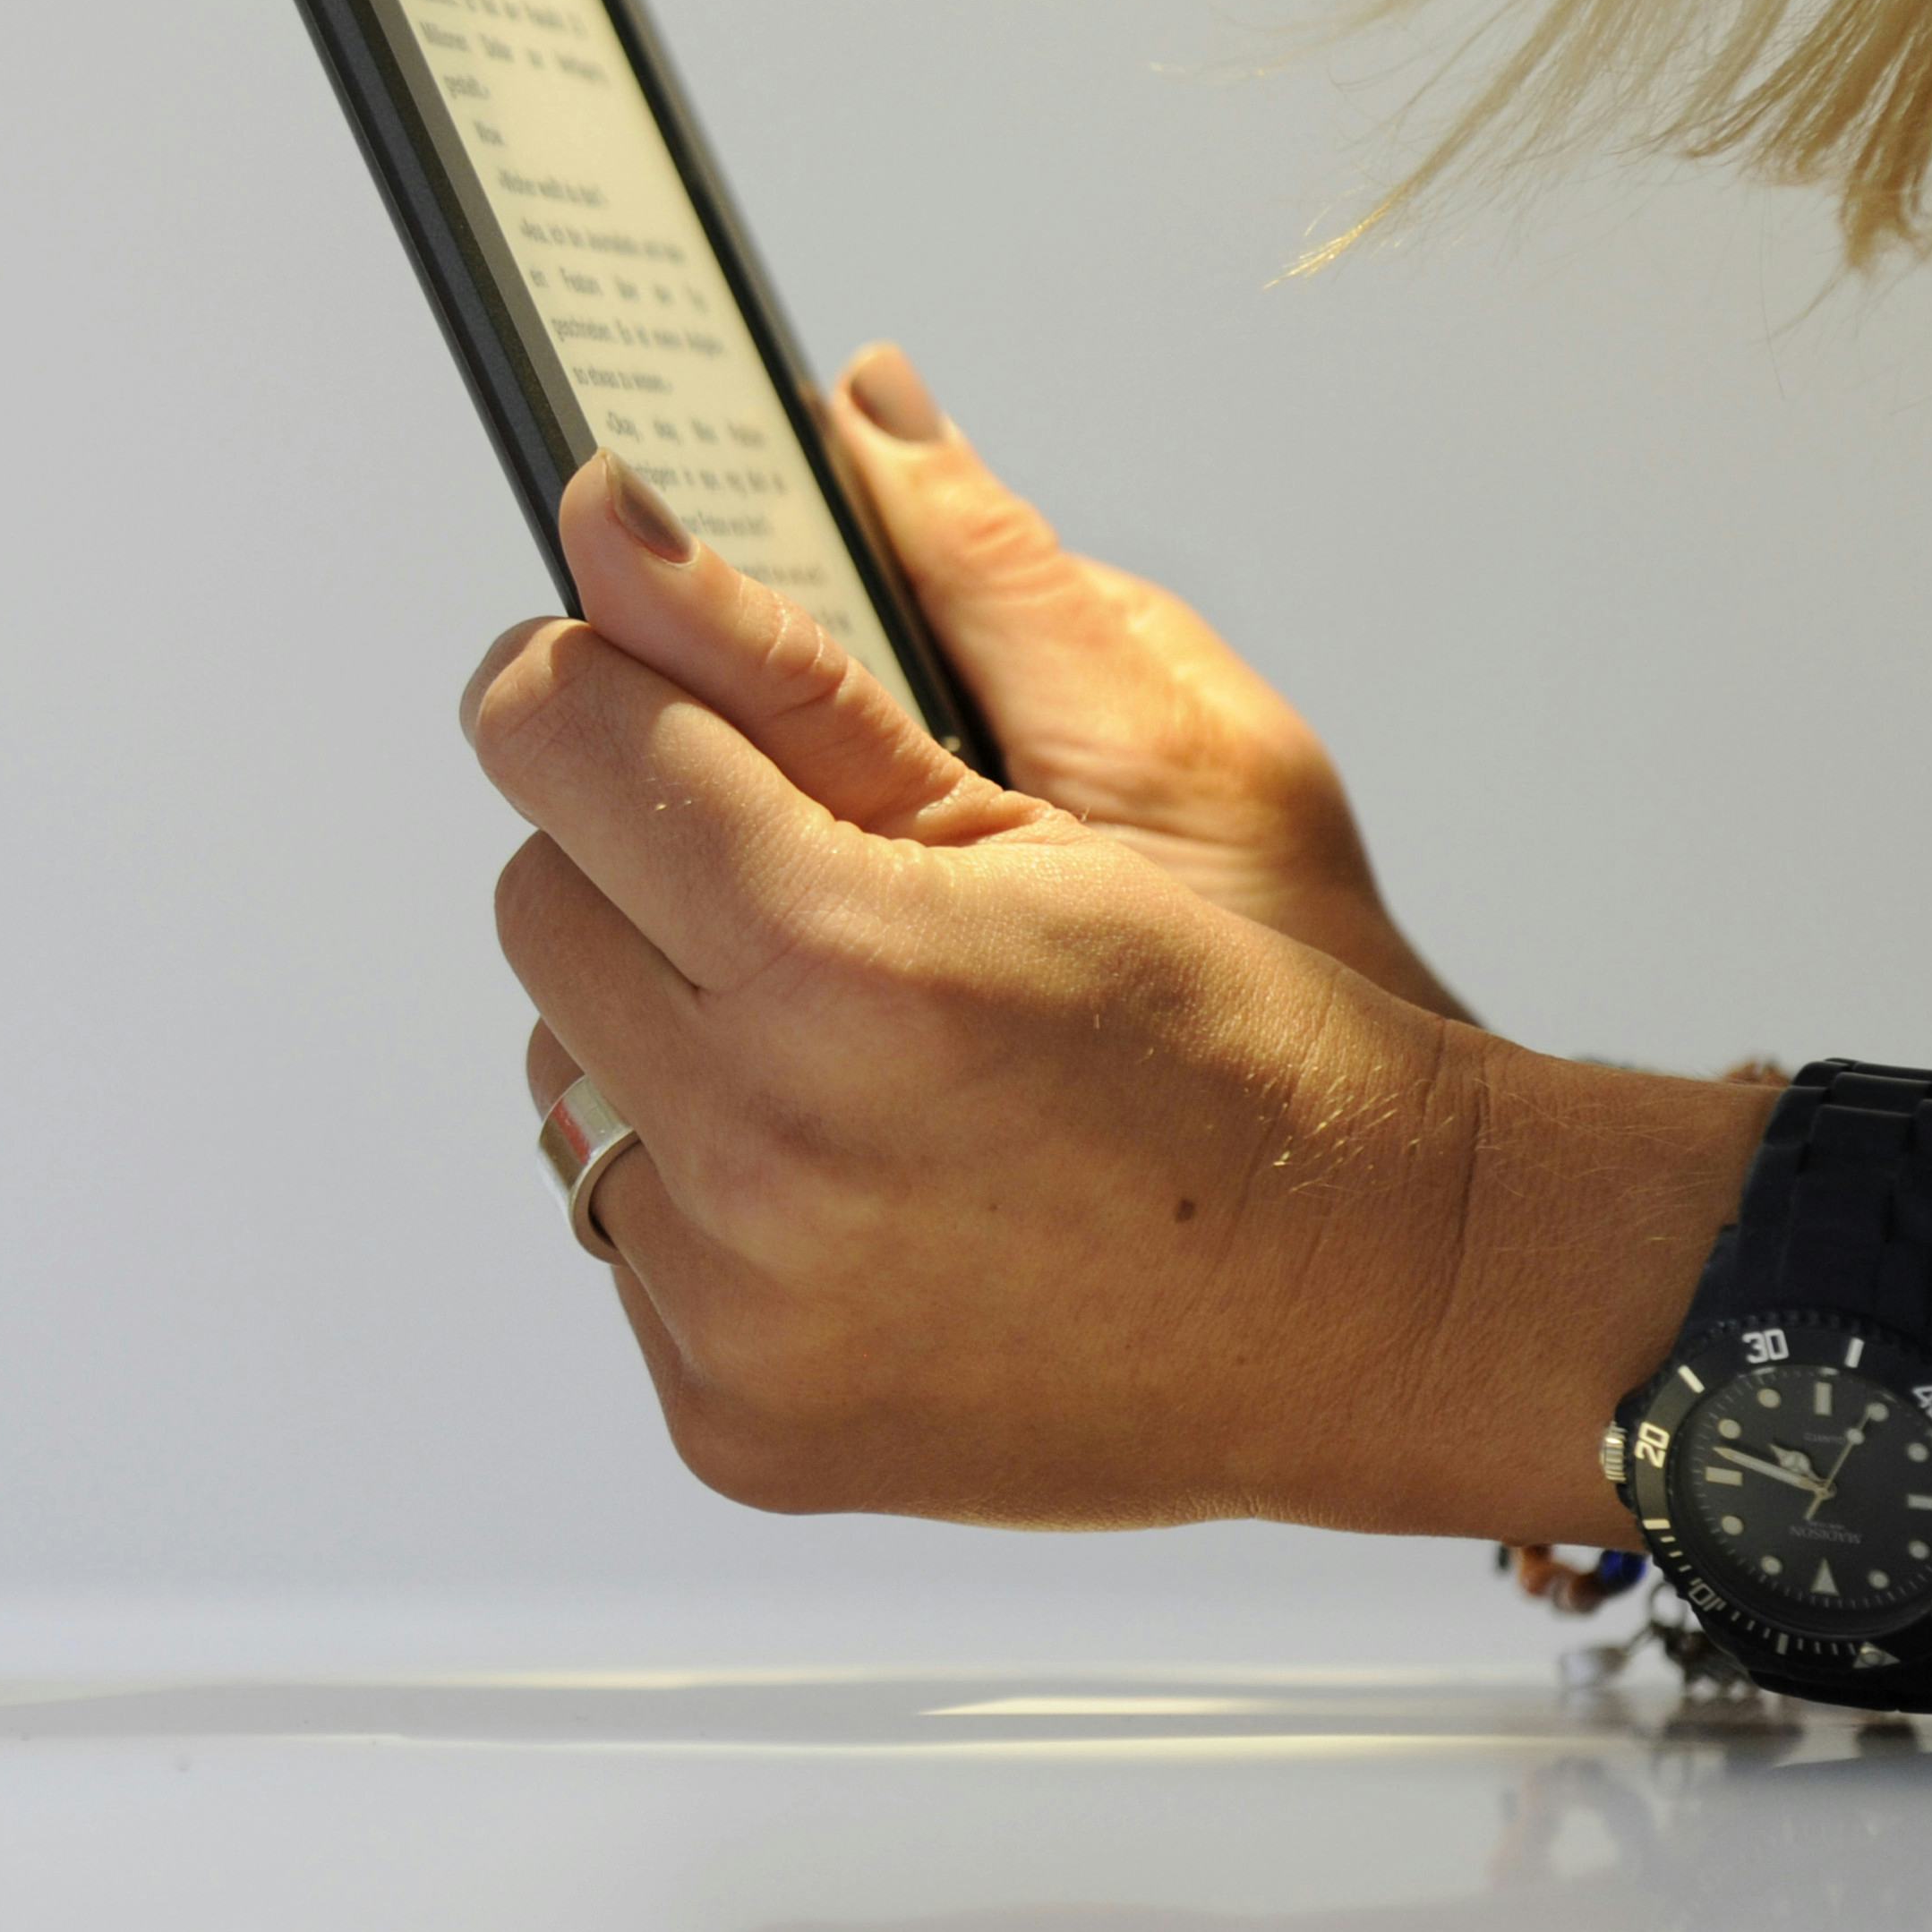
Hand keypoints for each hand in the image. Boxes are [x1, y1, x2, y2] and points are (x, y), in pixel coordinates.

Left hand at [467, 453, 1757, 1537]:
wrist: (1394, 1299)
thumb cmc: (1268, 1025)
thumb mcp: (1090, 781)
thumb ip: (822, 640)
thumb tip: (627, 513)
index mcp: (849, 961)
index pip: (558, 733)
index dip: (588, 674)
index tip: (629, 667)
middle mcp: (765, 1152)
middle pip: (537, 897)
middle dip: (647, 858)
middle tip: (814, 881)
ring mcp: (737, 1309)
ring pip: (564, 1065)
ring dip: (668, 1024)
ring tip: (860, 1044)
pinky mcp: (731, 1418)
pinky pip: (619, 1226)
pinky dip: (708, 1185)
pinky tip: (867, 1177)